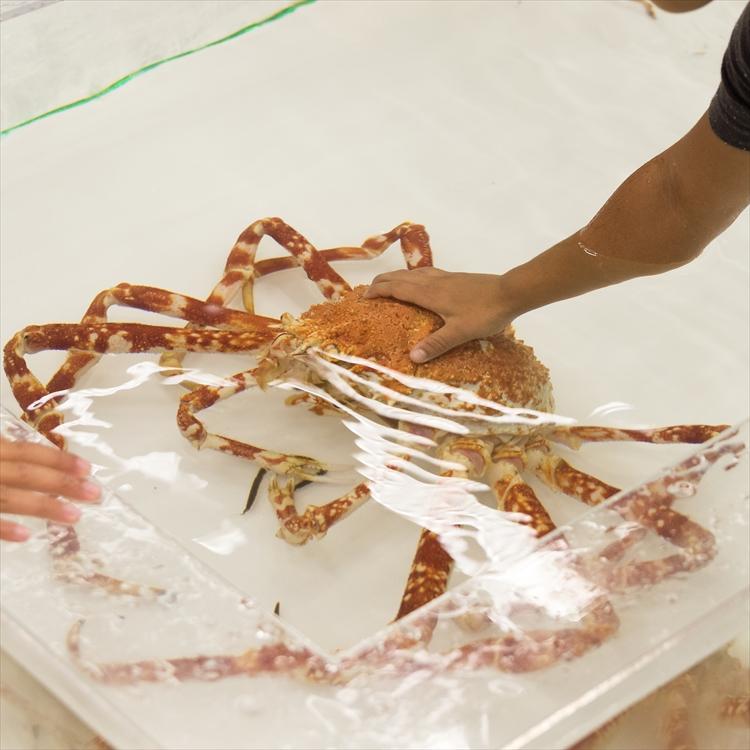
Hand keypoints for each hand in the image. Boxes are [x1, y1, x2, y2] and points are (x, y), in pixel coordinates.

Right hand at [0, 438, 100, 541]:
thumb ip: (4, 452)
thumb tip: (33, 458)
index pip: (28, 452)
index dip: (58, 460)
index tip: (87, 469)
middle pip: (26, 474)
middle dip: (62, 483)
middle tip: (94, 493)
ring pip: (10, 498)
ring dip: (45, 506)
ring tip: (75, 516)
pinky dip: (4, 528)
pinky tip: (26, 535)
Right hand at [365, 268, 513, 361]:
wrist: (511, 292)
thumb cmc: (485, 313)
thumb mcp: (460, 332)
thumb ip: (436, 344)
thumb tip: (412, 358)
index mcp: (430, 294)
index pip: (396, 288)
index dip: (378, 291)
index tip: (363, 297)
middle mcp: (433, 282)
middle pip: (401, 277)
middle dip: (382, 282)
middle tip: (369, 291)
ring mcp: (445, 277)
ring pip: (413, 273)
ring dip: (397, 277)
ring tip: (388, 284)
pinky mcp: (455, 277)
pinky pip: (426, 273)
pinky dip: (414, 276)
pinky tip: (420, 280)